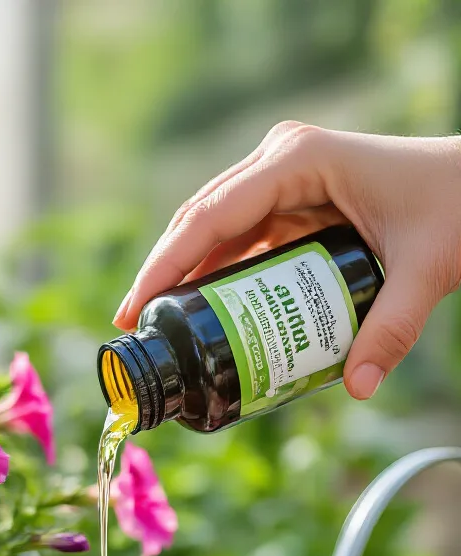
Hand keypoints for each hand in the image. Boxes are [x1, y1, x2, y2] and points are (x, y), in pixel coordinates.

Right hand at [114, 123, 460, 399]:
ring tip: (157, 328)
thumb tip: (358, 388)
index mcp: (296, 160)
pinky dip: (215, 273)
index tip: (136, 310)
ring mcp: (281, 178)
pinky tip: (199, 311)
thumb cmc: (455, 206)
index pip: (211, 216)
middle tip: (134, 329)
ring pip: (213, 229)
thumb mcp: (425, 269)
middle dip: (162, 273)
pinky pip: (238, 238)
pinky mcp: (288, 199)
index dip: (165, 264)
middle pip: (199, 221)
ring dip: (184, 275)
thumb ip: (393, 329)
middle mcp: (279, 161)